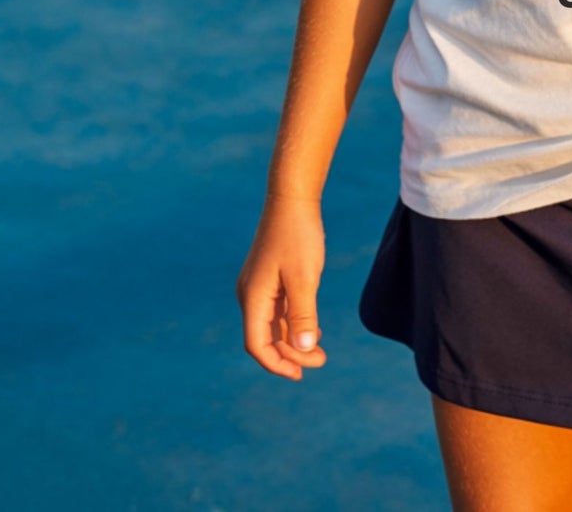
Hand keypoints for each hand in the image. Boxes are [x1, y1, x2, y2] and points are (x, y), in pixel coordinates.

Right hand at [236, 193, 328, 380]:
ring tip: (320, 353)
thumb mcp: (305, 277)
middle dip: (290, 354)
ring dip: (293, 341)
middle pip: (265, 337)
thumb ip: (303, 315)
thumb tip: (303, 351)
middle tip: (321, 362)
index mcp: (253, 297)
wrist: (293, 197)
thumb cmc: (298, 234)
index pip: (257, 344)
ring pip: (273, 325)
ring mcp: (259, 286)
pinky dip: (293, 324)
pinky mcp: (270, 277)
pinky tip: (313, 330)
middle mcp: (251, 294)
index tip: (300, 375)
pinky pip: (278, 310)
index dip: (276, 364)